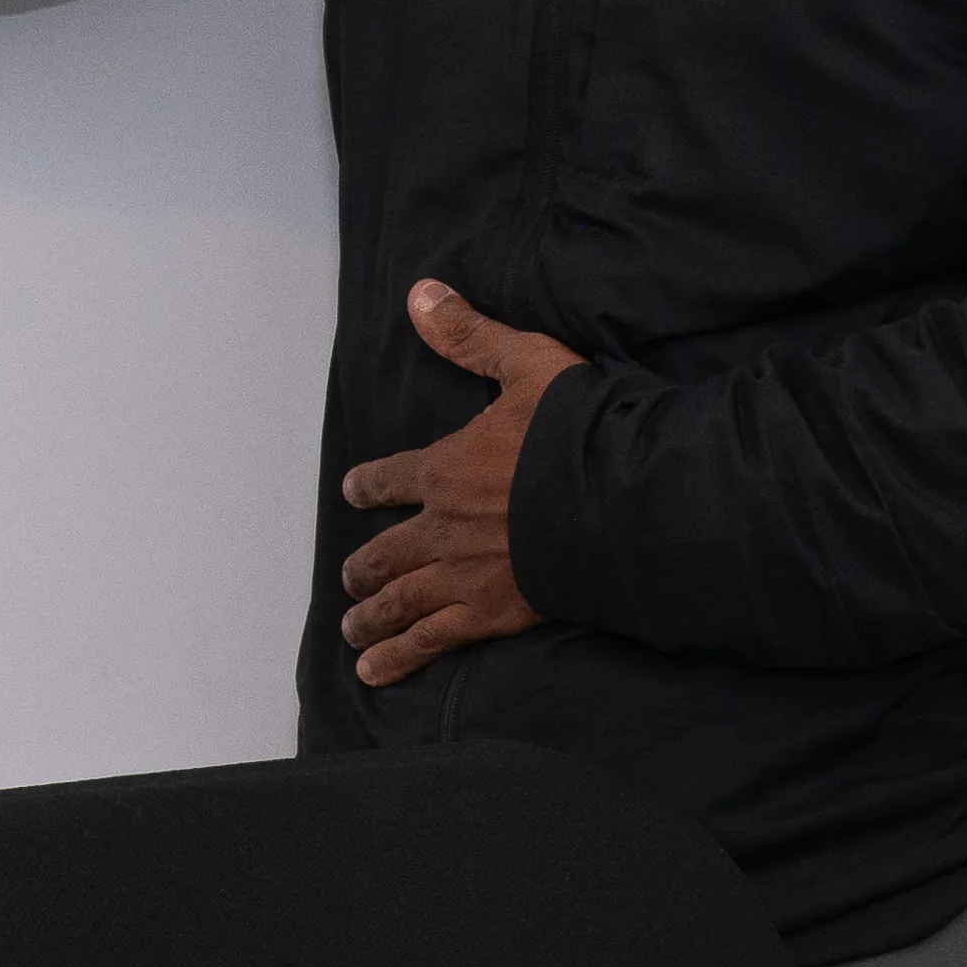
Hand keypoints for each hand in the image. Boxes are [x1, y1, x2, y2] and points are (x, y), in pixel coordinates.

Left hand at [333, 277, 581, 684]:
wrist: (617, 502)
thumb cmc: (578, 432)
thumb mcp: (528, 365)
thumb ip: (471, 337)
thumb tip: (422, 293)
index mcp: (446, 467)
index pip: (392, 476)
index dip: (369, 485)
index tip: (353, 492)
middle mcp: (442, 526)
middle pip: (387, 551)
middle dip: (364, 567)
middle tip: (349, 581)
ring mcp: (461, 574)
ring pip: (399, 599)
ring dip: (369, 614)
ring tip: (351, 629)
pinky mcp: (488, 614)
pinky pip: (430, 639)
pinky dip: (397, 656)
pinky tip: (372, 673)